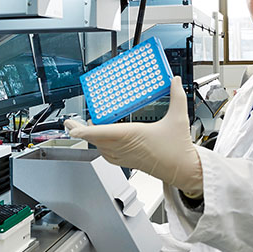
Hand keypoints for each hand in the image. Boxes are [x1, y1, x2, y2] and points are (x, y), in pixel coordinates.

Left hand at [65, 77, 202, 196]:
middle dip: (80, 131)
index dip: (83, 130)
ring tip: (82, 128)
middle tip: (70, 123)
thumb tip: (175, 81)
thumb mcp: (178, 118)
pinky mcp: (127, 162)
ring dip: (90, 138)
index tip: (72, 126)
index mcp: (132, 135)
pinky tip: (101, 141)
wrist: (182, 170)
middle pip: (95, 139)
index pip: (101, 133)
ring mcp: (125, 156)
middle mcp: (125, 147)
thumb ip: (177, 96)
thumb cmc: (178, 150)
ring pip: (100, 147)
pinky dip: (100, 146)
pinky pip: (107, 154)